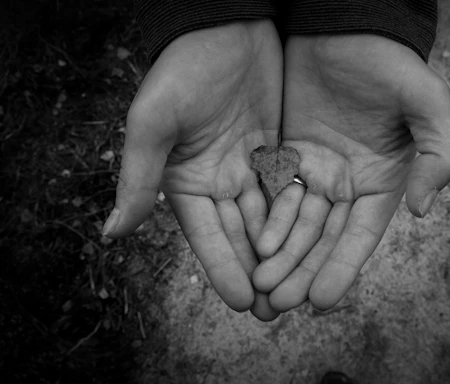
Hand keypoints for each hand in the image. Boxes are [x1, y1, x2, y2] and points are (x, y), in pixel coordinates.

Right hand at [102, 20, 282, 319]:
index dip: (222, 268)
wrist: (226, 26)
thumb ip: (138, 177)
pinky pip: (289, 190)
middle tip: (273, 309)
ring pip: (268, 219)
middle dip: (256, 271)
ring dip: (281, 252)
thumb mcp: (154, 122)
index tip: (241, 302)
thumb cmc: (182, 69)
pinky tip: (314, 242)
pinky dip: (299, 217)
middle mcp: (218, 179)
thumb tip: (112, 233)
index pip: (207, 235)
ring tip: (296, 285)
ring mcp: (249, 166)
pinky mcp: (276, 150)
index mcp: (186, 180)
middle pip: (240, 235)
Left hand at [253, 35, 449, 310]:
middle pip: (322, 240)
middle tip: (277, 305)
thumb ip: (442, 155)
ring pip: (295, 225)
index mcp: (381, 179)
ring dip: (280, 257)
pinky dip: (263, 223)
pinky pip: (273, 195)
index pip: (360, 236)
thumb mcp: (428, 102)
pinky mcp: (287, 155)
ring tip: (260, 288)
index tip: (318, 302)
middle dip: (302, 273)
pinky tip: (250, 248)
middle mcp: (348, 182)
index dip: (342, 269)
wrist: (343, 25)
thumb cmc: (389, 61)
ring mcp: (316, 170)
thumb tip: (423, 212)